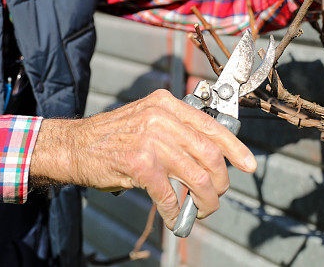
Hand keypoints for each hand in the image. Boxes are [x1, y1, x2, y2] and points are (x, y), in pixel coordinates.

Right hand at [29, 89, 256, 228]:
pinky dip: (177, 213)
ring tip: (201, 210)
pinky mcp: (139, 163)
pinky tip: (176, 219)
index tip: (248, 164)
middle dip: (220, 181)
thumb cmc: (111, 137)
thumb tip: (211, 157)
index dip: (235, 148)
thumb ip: (176, 131)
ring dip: (204, 201)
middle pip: (209, 153)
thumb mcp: (146, 119)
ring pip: (196, 176)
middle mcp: (161, 117)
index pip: (211, 125)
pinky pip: (170, 195)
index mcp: (166, 104)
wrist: (74, 146)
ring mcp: (150, 139)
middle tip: (216, 196)